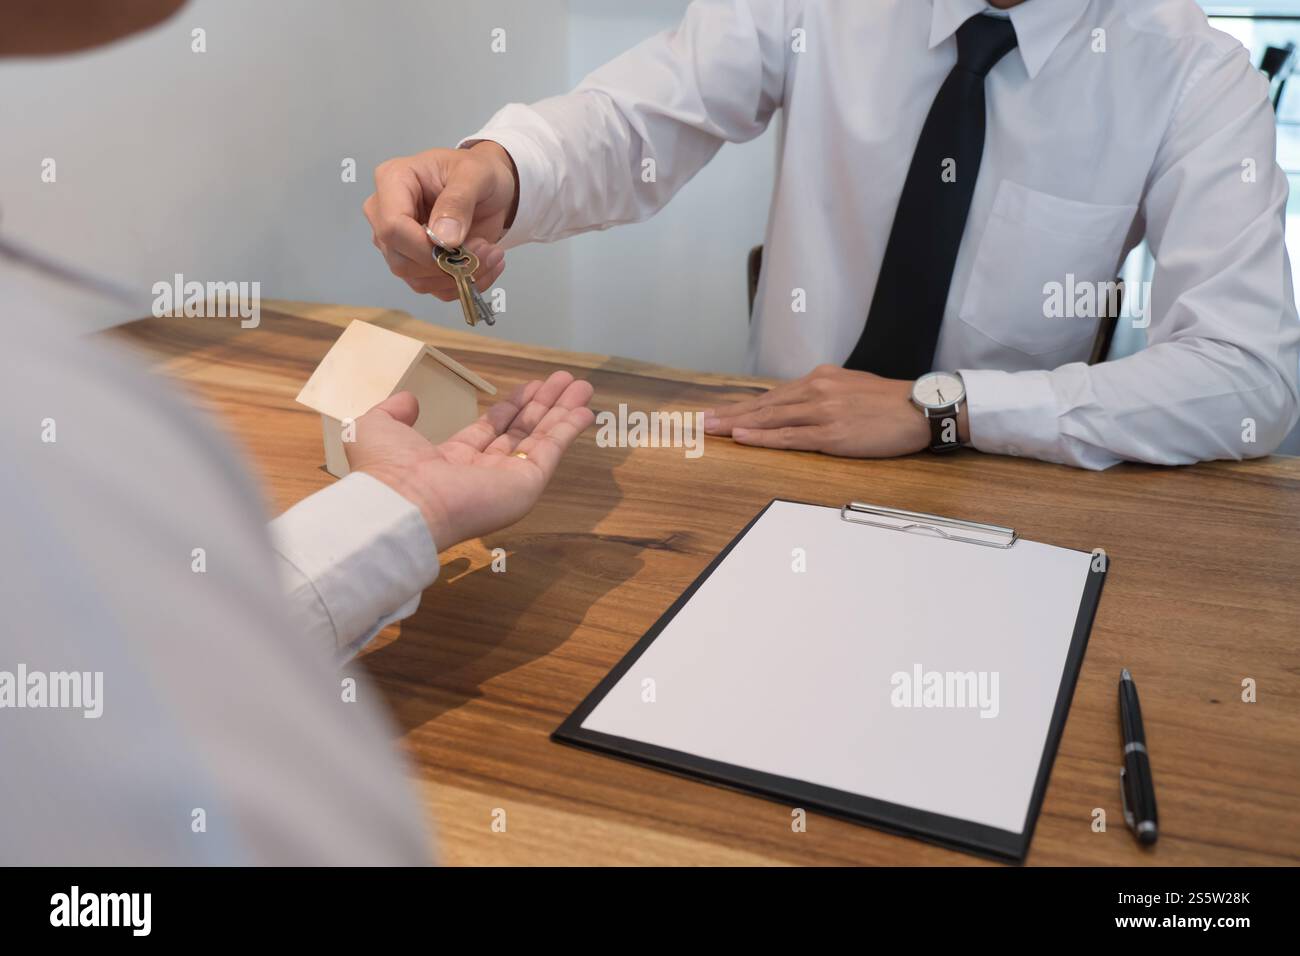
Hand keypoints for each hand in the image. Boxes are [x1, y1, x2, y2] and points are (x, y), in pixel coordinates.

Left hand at [346, 371, 595, 548]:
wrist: (403, 505)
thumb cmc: (387, 470)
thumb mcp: (378, 427)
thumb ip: (395, 411)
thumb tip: (409, 400)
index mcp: (452, 460)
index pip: (491, 430)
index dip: (512, 407)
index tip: (530, 387)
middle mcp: (484, 472)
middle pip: (522, 431)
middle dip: (544, 405)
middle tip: (564, 381)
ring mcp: (508, 480)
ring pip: (541, 438)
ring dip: (563, 411)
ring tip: (582, 385)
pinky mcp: (526, 485)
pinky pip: (552, 452)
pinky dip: (570, 430)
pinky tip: (585, 410)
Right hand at [363, 141, 519, 300]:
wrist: (489, 188)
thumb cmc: (476, 172)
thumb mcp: (474, 174)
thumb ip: (458, 202)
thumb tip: (443, 240)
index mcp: (393, 181)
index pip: (392, 226)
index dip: (425, 246)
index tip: (461, 244)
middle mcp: (386, 214)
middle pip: (401, 260)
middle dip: (448, 264)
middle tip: (487, 250)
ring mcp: (397, 243)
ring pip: (417, 279)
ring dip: (459, 276)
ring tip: (491, 254)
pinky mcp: (414, 264)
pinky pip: (433, 288)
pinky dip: (463, 284)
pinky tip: (486, 266)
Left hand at [702, 365, 962, 456]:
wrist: (921, 409)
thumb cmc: (890, 403)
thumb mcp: (852, 387)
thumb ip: (824, 394)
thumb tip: (800, 405)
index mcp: (820, 378)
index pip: (773, 394)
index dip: (744, 405)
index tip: (720, 412)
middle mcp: (816, 390)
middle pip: (764, 404)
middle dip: (729, 413)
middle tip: (701, 421)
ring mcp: (822, 412)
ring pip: (770, 419)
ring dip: (736, 424)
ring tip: (710, 429)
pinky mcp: (831, 434)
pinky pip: (789, 437)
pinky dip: (761, 437)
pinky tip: (741, 437)